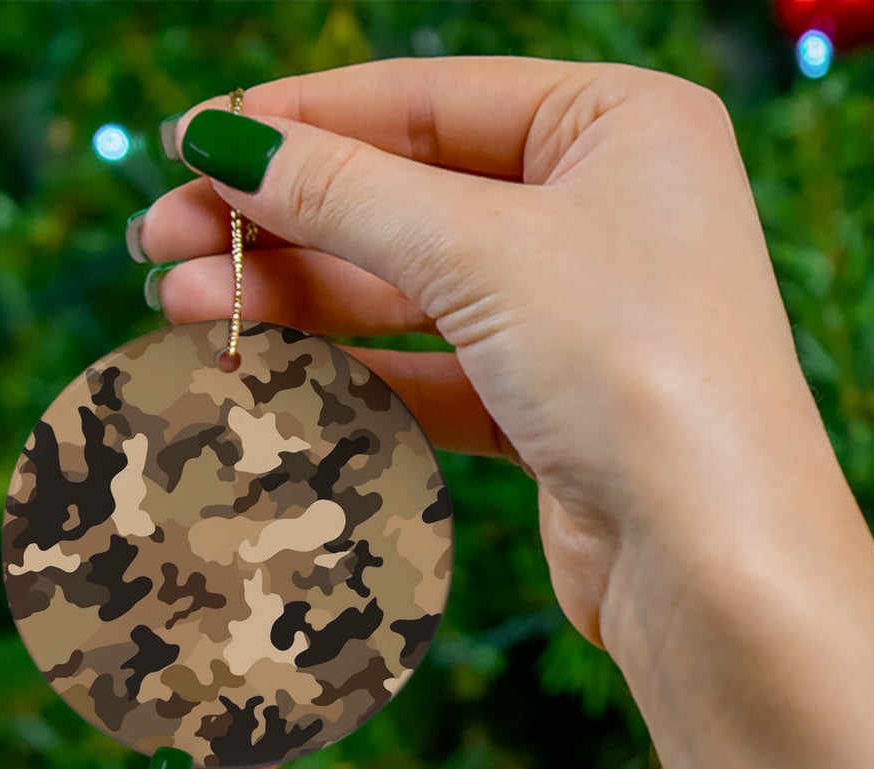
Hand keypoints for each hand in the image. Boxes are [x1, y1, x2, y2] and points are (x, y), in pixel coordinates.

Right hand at [136, 56, 825, 655]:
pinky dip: (353, 372)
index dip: (301, 121)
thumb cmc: (636, 370)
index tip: (190, 143)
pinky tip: (266, 372)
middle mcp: (609, 211)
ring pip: (413, 291)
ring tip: (180, 308)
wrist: (714, 563)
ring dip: (299, 300)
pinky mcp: (557, 410)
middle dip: (283, 221)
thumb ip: (345, 193)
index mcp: (623, 124)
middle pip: (411, 197)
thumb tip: (223, 141)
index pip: (430, 100)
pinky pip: (435, 372)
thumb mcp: (481, 252)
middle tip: (159, 243)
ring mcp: (583, 316)